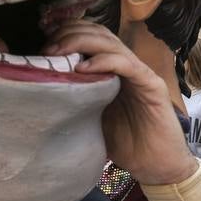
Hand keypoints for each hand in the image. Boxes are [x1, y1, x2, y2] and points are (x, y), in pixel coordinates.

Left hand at [46, 21, 196, 185]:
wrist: (157, 166)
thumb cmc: (126, 145)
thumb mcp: (91, 118)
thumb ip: (76, 99)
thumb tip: (42, 91)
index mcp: (113, 71)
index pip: (91, 37)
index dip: (66, 34)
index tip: (43, 49)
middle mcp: (128, 67)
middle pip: (99, 33)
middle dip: (70, 34)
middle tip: (47, 49)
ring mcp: (141, 74)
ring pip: (112, 43)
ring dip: (83, 42)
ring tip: (60, 53)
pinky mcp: (152, 85)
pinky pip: (128, 65)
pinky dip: (105, 61)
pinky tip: (84, 68)